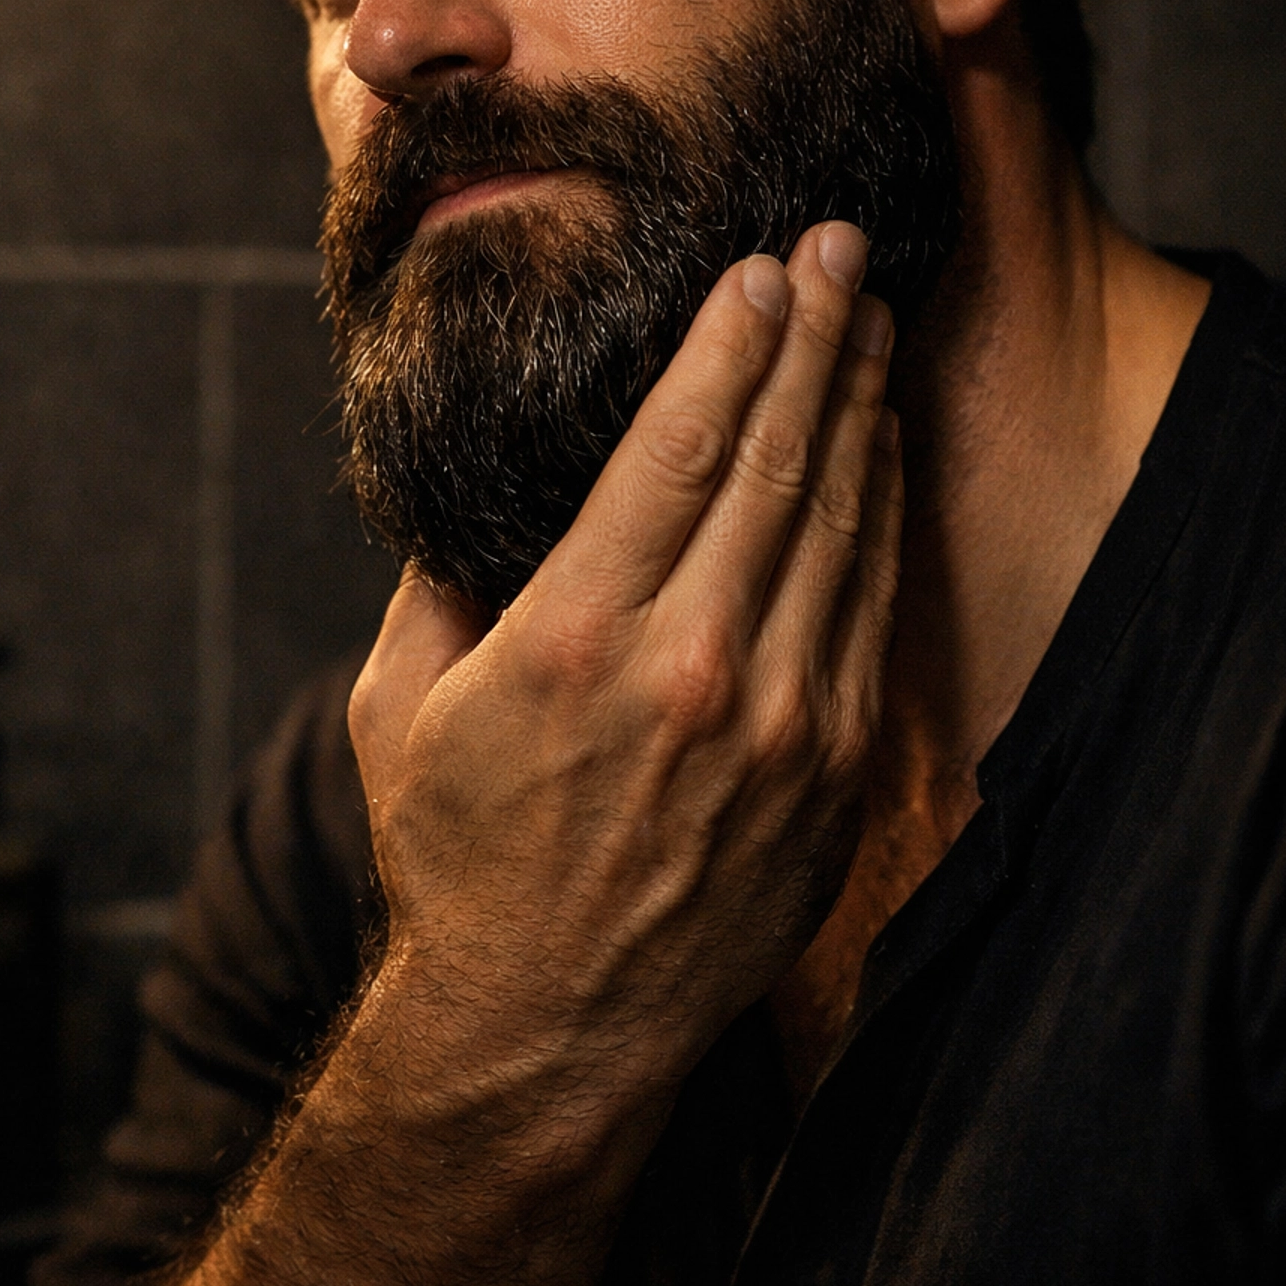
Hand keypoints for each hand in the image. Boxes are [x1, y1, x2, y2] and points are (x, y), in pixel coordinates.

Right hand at [348, 220, 900, 1103]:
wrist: (547, 1034)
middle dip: (815, 338)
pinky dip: (881, 513)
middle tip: (843, 250)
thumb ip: (442, 580)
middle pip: (777, 461)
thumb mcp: (403, 707)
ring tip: (872, 322)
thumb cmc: (458, 861)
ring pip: (840, 525)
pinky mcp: (828, 774)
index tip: (762, 265)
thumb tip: (481, 481)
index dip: (732, 341)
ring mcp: (778, 726)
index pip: (680, 446)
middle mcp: (691, 670)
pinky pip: (869, 609)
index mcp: (575, 638)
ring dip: (860, 408)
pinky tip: (879, 448)